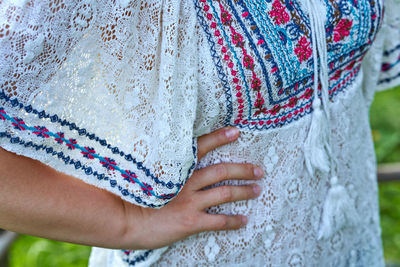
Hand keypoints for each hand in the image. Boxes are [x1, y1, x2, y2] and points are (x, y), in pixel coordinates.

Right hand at [121, 127, 263, 249]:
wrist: (121, 220)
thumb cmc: (129, 195)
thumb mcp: (144, 173)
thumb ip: (160, 165)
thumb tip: (171, 159)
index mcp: (175, 167)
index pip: (201, 147)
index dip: (219, 138)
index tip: (235, 131)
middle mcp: (186, 182)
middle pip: (221, 170)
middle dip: (243, 169)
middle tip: (259, 170)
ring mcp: (190, 202)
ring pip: (225, 193)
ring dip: (244, 191)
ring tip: (257, 189)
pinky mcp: (190, 222)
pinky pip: (218, 221)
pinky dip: (234, 221)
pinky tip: (244, 221)